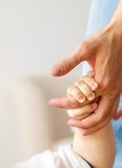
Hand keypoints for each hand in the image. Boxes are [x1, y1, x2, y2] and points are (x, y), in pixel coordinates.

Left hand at [49, 17, 121, 133]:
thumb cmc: (104, 39)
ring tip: (82, 128)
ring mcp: (118, 90)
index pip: (79, 101)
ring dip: (95, 124)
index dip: (63, 104)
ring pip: (108, 115)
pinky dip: (106, 117)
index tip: (51, 102)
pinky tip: (100, 119)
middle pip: (98, 117)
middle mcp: (112, 90)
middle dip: (84, 124)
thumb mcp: (84, 48)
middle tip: (69, 123)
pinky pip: (115, 108)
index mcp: (102, 83)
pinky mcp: (120, 87)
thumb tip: (52, 72)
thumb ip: (69, 62)